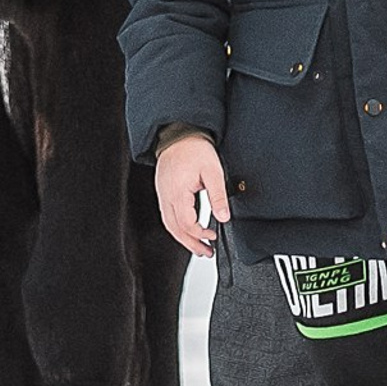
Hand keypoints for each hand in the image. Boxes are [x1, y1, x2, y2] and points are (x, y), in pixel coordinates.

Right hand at [153, 134, 228, 256]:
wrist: (180, 133)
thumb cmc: (195, 149)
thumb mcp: (213, 171)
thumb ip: (218, 196)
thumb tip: (223, 217)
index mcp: (177, 193)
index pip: (186, 224)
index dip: (200, 234)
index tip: (213, 235)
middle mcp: (166, 196)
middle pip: (175, 229)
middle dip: (190, 244)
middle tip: (205, 252)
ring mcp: (162, 194)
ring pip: (169, 224)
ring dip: (183, 238)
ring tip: (198, 247)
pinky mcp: (163, 191)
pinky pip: (167, 215)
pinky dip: (178, 227)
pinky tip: (187, 229)